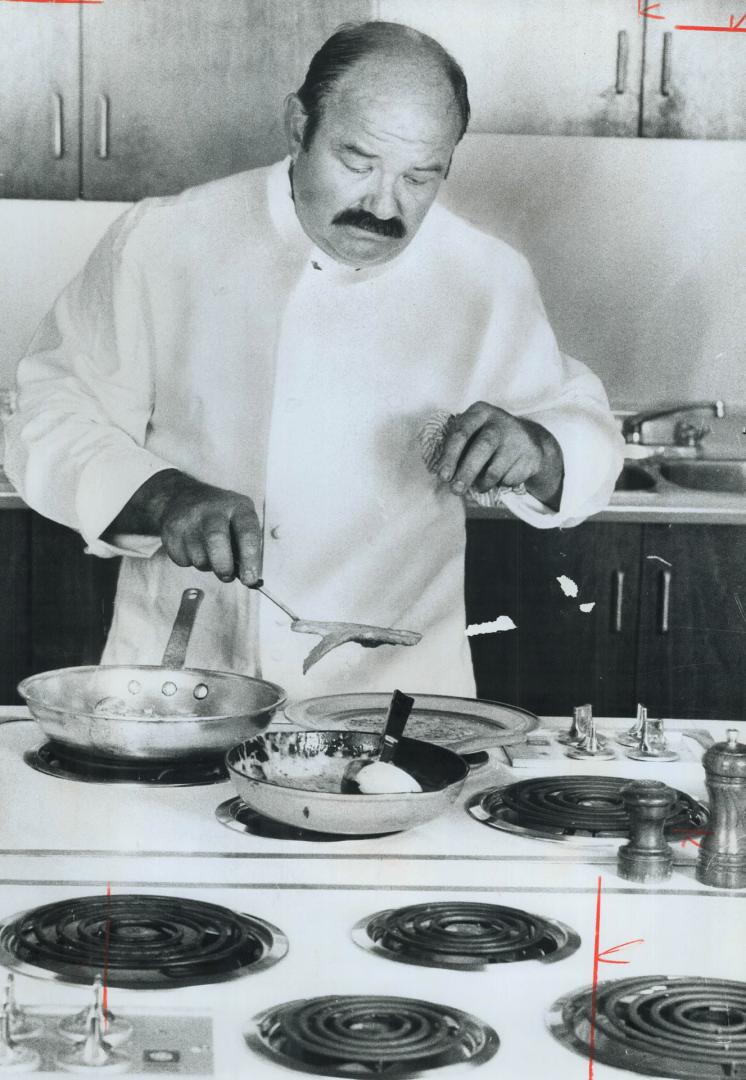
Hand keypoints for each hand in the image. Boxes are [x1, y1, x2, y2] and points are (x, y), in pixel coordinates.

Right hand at [107, 470, 261, 583]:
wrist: (182, 498)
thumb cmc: (221, 517)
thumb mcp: (240, 521)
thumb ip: (246, 547)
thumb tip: (248, 577)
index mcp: (237, 507)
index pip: (247, 533)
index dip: (250, 559)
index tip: (250, 579)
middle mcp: (212, 510)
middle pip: (216, 540)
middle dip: (223, 566)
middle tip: (227, 576)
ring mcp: (189, 519)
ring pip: (198, 557)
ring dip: (207, 565)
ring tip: (209, 555)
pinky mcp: (171, 530)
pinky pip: (182, 560)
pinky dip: (190, 562)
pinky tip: (193, 548)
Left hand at [434, 401, 563, 508]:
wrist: (527, 442)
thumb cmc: (488, 440)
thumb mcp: (472, 435)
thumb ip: (457, 449)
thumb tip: (446, 476)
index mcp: (480, 412)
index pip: (461, 432)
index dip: (450, 456)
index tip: (443, 476)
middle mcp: (500, 420)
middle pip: (481, 448)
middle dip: (466, 472)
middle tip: (456, 490)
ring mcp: (517, 437)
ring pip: (495, 469)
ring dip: (482, 483)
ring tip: (479, 485)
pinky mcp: (530, 455)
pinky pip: (509, 478)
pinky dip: (500, 484)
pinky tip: (502, 476)